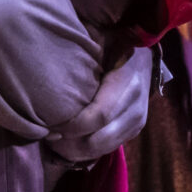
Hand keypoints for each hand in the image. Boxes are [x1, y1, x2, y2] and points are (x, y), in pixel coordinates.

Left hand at [48, 46, 155, 163]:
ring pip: (104, 148)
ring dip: (77, 152)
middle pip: (99, 139)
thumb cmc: (114, 43)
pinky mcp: (135, 129)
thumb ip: (80, 45)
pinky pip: (110, 148)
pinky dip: (88, 151)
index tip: (49, 125)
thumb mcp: (100, 38)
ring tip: (54, 145)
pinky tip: (70, 144)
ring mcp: (138, 120)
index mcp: (126, 82)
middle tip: (47, 139)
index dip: (71, 126)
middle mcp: (135, 106)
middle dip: (70, 145)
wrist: (144, 55)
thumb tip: (49, 44)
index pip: (98, 115)